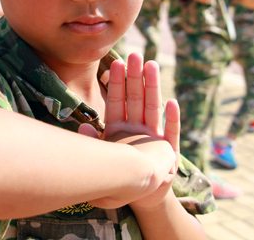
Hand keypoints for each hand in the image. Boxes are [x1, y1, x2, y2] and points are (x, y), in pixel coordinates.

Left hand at [80, 53, 179, 209]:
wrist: (142, 199)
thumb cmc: (118, 182)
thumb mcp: (100, 164)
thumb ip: (92, 144)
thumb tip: (81, 127)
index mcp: (119, 130)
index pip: (117, 102)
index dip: (117, 83)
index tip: (116, 62)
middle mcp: (137, 129)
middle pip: (136, 98)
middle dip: (135, 76)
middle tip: (135, 55)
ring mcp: (153, 138)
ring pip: (153, 108)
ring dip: (153, 87)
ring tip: (153, 66)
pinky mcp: (169, 152)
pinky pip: (171, 133)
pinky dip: (171, 119)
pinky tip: (172, 104)